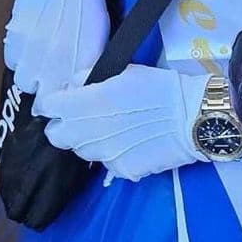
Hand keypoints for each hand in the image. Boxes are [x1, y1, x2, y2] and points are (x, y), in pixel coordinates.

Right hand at [3, 0, 108, 94]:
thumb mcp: (97, 32)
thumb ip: (87, 60)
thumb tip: (76, 80)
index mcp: (84, 57)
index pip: (70, 95)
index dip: (64, 98)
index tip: (61, 94)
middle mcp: (59, 57)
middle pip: (42, 93)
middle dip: (43, 90)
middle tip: (46, 79)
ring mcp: (35, 48)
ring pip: (23, 80)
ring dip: (29, 75)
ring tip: (36, 62)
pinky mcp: (16, 37)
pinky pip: (11, 61)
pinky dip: (17, 59)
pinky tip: (26, 47)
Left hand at [32, 64, 207, 180]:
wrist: (195, 117)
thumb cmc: (159, 88)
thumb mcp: (121, 71)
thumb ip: (87, 79)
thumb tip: (71, 87)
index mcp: (85, 104)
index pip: (46, 107)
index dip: (51, 104)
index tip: (60, 103)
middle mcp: (88, 132)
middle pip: (56, 135)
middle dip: (63, 127)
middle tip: (82, 119)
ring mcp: (104, 154)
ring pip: (81, 151)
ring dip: (88, 141)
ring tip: (112, 130)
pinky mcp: (122, 170)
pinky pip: (108, 163)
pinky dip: (114, 155)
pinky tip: (132, 144)